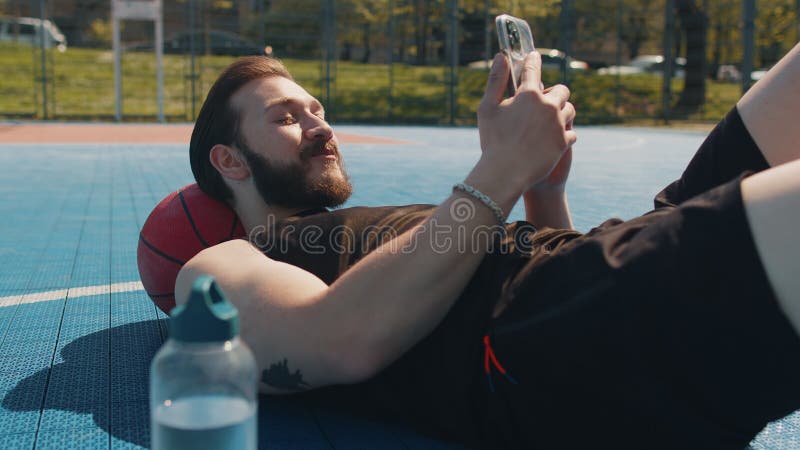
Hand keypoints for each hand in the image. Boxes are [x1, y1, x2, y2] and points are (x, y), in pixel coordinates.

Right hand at [477, 52, 577, 193]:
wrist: (506, 172)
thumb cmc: (492, 140)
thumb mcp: (487, 108)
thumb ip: (495, 80)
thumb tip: (501, 56)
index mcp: (528, 94)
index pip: (533, 69)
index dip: (533, 60)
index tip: (534, 56)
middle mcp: (548, 105)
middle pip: (561, 90)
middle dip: (555, 92)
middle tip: (546, 100)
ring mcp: (558, 124)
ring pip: (569, 110)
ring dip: (562, 112)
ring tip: (551, 120)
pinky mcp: (564, 142)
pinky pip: (571, 133)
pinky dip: (564, 134)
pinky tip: (554, 138)